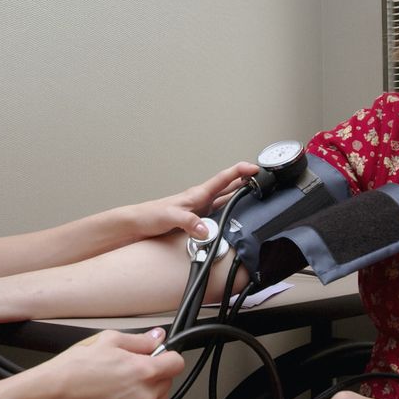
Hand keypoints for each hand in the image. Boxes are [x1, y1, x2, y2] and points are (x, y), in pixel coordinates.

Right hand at [33, 328, 184, 398]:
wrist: (52, 394)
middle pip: (167, 383)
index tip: (159, 357)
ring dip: (148, 394)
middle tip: (130, 370)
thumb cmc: (74, 368)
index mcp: (143, 372)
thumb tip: (157, 338)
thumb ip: (140, 341)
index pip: (177, 363)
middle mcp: (144, 398)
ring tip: (122, 387)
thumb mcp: (108, 341)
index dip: (167, 357)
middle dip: (155, 374)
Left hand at [132, 162, 258, 238]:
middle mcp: (200, 200)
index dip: (240, 171)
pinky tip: (234, 218)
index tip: (255, 168)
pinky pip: (218, 213)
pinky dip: (230, 212)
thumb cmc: (149, 216)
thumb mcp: (170, 217)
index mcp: (197, 194)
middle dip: (245, 180)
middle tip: (263, 179)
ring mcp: (199, 209)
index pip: (223, 178)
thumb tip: (206, 230)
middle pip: (228, 187)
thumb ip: (188, 222)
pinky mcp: (196, 220)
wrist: (136, 224)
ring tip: (255, 193)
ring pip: (225, 199)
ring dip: (239, 195)